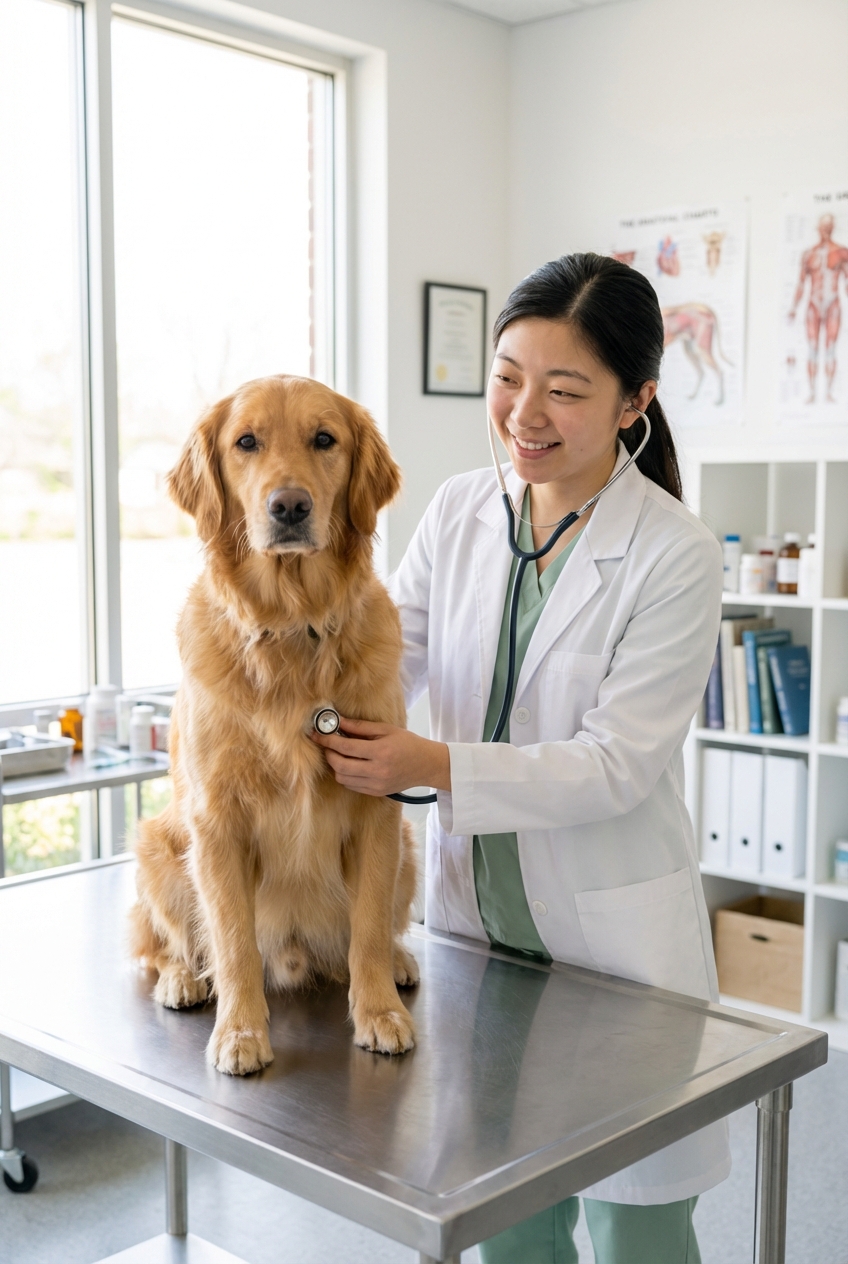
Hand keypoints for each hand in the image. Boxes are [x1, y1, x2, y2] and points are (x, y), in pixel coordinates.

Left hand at [311, 715, 450, 796]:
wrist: (426, 765)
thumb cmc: (407, 743)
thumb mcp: (386, 729)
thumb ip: (360, 727)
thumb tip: (338, 722)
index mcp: (380, 752)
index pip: (345, 747)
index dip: (327, 740)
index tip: (317, 734)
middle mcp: (377, 771)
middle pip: (340, 765)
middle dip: (329, 754)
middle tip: (326, 744)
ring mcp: (376, 784)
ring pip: (343, 778)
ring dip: (336, 766)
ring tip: (338, 754)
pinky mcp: (376, 792)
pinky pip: (351, 786)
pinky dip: (345, 775)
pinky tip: (349, 765)